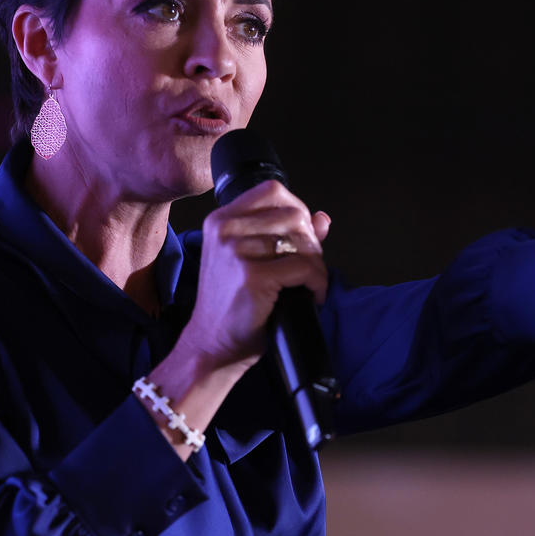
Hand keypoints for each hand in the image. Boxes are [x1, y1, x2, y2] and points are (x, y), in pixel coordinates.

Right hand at [177, 180, 330, 371]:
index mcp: (221, 220)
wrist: (211, 345)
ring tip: (311, 283)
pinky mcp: (252, 275)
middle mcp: (224, 229)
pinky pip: (304, 267)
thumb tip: (322, 218)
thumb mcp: (251, 261)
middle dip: (312, 243)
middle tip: (309, 268)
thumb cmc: (231, 306)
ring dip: (317, 265)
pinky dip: (317, 282)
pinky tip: (313, 295)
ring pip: (302, 240)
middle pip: (293, 214)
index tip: (303, 237)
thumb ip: (285, 234)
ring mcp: (236, 251)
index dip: (298, 210)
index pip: (273, 190)